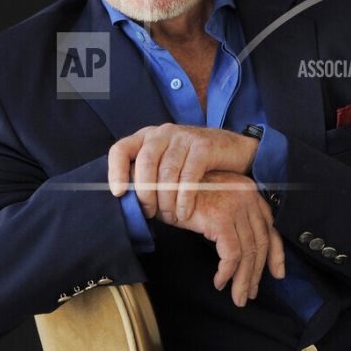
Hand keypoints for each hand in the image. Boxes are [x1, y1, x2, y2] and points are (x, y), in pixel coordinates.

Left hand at [108, 123, 259, 221]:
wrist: (235, 150)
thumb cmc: (196, 163)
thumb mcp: (168, 164)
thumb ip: (149, 175)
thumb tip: (128, 200)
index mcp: (148, 137)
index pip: (121, 149)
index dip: (115, 171)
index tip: (119, 193)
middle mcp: (163, 133)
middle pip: (144, 162)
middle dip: (145, 192)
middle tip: (150, 212)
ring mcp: (184, 137)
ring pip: (167, 171)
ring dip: (166, 200)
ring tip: (170, 217)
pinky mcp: (204, 146)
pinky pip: (188, 176)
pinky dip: (184, 198)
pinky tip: (184, 212)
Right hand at [154, 170, 284, 306]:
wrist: (161, 185)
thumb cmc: (183, 195)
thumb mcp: (215, 202)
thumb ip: (234, 218)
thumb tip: (247, 251)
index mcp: (249, 191)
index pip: (269, 226)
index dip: (276, 253)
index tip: (277, 274)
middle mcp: (247, 196)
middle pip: (260, 242)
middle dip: (257, 272)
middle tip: (251, 293)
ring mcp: (236, 206)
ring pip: (248, 252)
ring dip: (242, 279)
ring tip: (237, 297)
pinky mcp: (221, 218)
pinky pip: (231, 254)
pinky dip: (226, 272)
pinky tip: (220, 282)